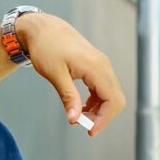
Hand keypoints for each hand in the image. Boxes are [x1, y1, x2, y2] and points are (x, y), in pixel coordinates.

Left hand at [16, 13, 125, 135]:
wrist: (43, 28)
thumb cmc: (46, 48)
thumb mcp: (55, 74)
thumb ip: (68, 96)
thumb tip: (75, 119)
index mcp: (96, 67)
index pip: (113, 100)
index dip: (104, 119)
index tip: (89, 131)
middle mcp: (103, 65)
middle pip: (115, 98)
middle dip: (102, 116)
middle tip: (83, 125)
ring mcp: (101, 64)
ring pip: (111, 93)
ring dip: (99, 109)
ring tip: (79, 116)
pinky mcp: (96, 65)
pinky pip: (103, 87)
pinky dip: (96, 100)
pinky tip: (81, 106)